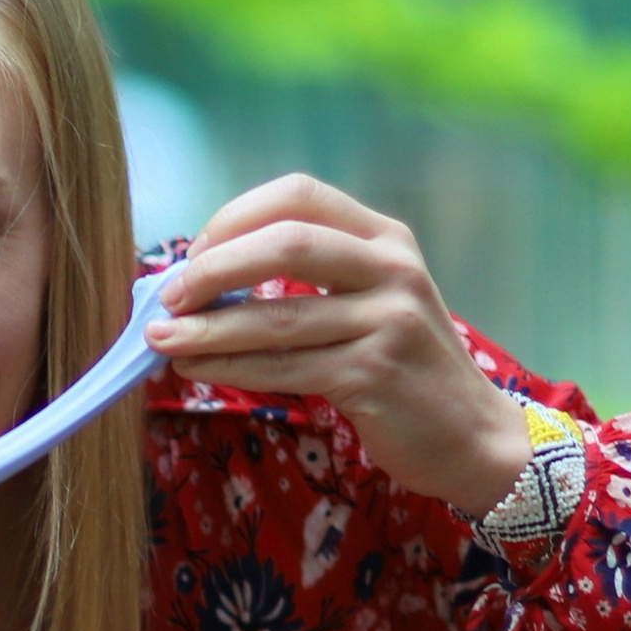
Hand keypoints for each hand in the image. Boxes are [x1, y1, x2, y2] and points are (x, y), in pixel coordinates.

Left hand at [146, 174, 532, 517]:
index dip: (235, 218)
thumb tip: (200, 278)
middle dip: (214, 269)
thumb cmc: (399, 366)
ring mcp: (388, 320)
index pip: (299, 196)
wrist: (469, 434)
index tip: (193, 253)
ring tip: (161, 340)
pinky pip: (283, 367)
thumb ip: (305, 281)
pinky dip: (229, 368)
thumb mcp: (368, 302)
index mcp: (384, 237)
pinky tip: (195, 369)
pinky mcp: (374, 373)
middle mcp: (392, 268)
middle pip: (286, 244)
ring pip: (277, 316)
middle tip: (168, 296)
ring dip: (208, 329)